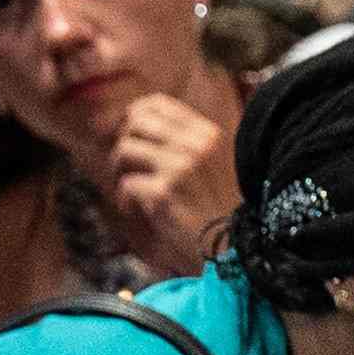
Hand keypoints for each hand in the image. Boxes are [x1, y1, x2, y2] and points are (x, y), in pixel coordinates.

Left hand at [97, 89, 242, 267]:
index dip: (135, 116)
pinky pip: (126, 185)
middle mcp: (196, 145)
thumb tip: (131, 122)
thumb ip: (183, 143)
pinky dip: (125, 201)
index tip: (128, 134)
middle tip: (126, 168)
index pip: (158, 104)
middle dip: (124, 143)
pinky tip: (138, 212)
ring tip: (131, 192)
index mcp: (208, 135)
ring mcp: (180, 168)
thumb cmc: (219, 212)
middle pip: (136, 122)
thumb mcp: (211, 165)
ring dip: (119, 172)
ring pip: (125, 149)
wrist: (234, 250)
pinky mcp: (163, 193)